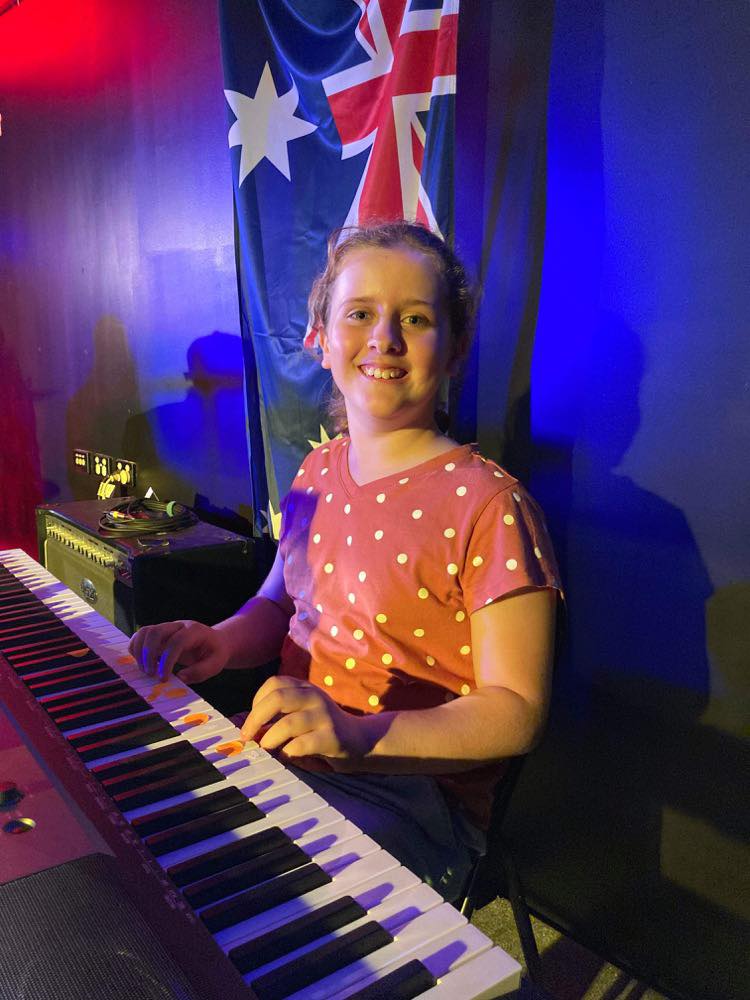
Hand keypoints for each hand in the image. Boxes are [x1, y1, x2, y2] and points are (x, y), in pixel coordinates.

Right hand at [128, 620, 229, 683]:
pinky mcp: (159, 634)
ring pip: (145, 631)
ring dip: (139, 651)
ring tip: (145, 670)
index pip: (176, 642)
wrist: (215, 642)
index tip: (163, 678)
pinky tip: (142, 663)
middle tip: (150, 675)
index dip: (167, 661)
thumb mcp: (216, 664)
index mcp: (194, 631)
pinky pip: (141, 635)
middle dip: (148, 654)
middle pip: (156, 632)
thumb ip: (200, 671)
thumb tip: (180, 678)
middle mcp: (179, 626)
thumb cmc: (215, 653)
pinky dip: (136, 648)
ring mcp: (167, 628)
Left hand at [240, 676, 366, 770]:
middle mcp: (314, 697)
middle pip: (277, 698)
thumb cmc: (323, 729)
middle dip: (255, 718)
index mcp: (306, 688)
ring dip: (270, 738)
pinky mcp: (331, 738)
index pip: (274, 683)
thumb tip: (247, 730)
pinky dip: (287, 752)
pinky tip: (287, 756)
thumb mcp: (303, 713)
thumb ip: (279, 716)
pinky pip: (301, 744)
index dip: (257, 701)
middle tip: (247, 736)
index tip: (254, 720)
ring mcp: (324, 716)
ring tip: (266, 748)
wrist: (362, 740)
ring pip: (287, 723)